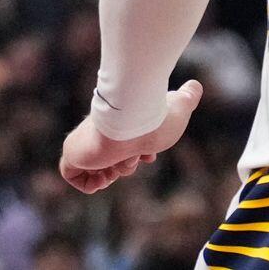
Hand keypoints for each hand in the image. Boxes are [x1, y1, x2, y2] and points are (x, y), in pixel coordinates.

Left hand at [58, 80, 202, 193]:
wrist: (133, 119)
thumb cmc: (155, 116)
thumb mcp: (178, 107)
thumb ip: (187, 98)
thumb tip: (196, 85)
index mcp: (118, 127)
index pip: (123, 150)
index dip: (136, 158)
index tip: (147, 155)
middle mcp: (100, 135)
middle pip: (110, 162)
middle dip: (126, 167)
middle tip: (132, 157)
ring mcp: (85, 144)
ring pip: (96, 171)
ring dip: (113, 173)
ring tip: (121, 160)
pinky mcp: (73, 153)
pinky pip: (72, 176)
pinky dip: (89, 183)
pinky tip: (105, 173)